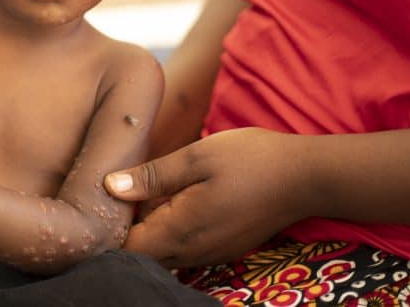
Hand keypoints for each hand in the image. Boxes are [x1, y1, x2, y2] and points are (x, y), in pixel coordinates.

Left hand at [104, 127, 312, 266]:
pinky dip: (170, 229)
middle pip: (142, 252)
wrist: (307, 178)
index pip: (126, 246)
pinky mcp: (222, 248)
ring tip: (145, 192)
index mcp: (180, 231)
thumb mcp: (196, 157)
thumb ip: (152, 176)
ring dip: (149, 228)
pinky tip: (173, 199)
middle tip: (120, 189)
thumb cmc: (250, 160)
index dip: (108, 225)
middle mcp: (193, 252)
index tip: (102, 196)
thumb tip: (109, 186)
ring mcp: (210, 253)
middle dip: (125, 227)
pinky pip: (184, 248)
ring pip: (163, 252)